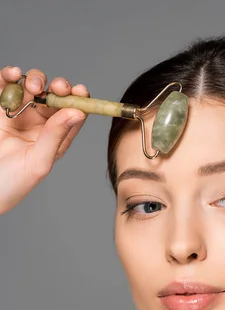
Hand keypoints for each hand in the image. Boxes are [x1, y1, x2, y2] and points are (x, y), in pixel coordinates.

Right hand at [0, 66, 88, 214]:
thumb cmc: (12, 184)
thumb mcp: (38, 162)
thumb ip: (56, 136)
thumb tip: (77, 112)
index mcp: (56, 139)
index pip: (74, 115)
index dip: (80, 100)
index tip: (81, 91)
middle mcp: (40, 125)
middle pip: (55, 97)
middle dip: (59, 87)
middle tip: (58, 88)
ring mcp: (19, 115)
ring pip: (32, 87)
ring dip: (35, 80)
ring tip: (32, 88)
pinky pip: (5, 86)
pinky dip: (9, 76)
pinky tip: (13, 74)